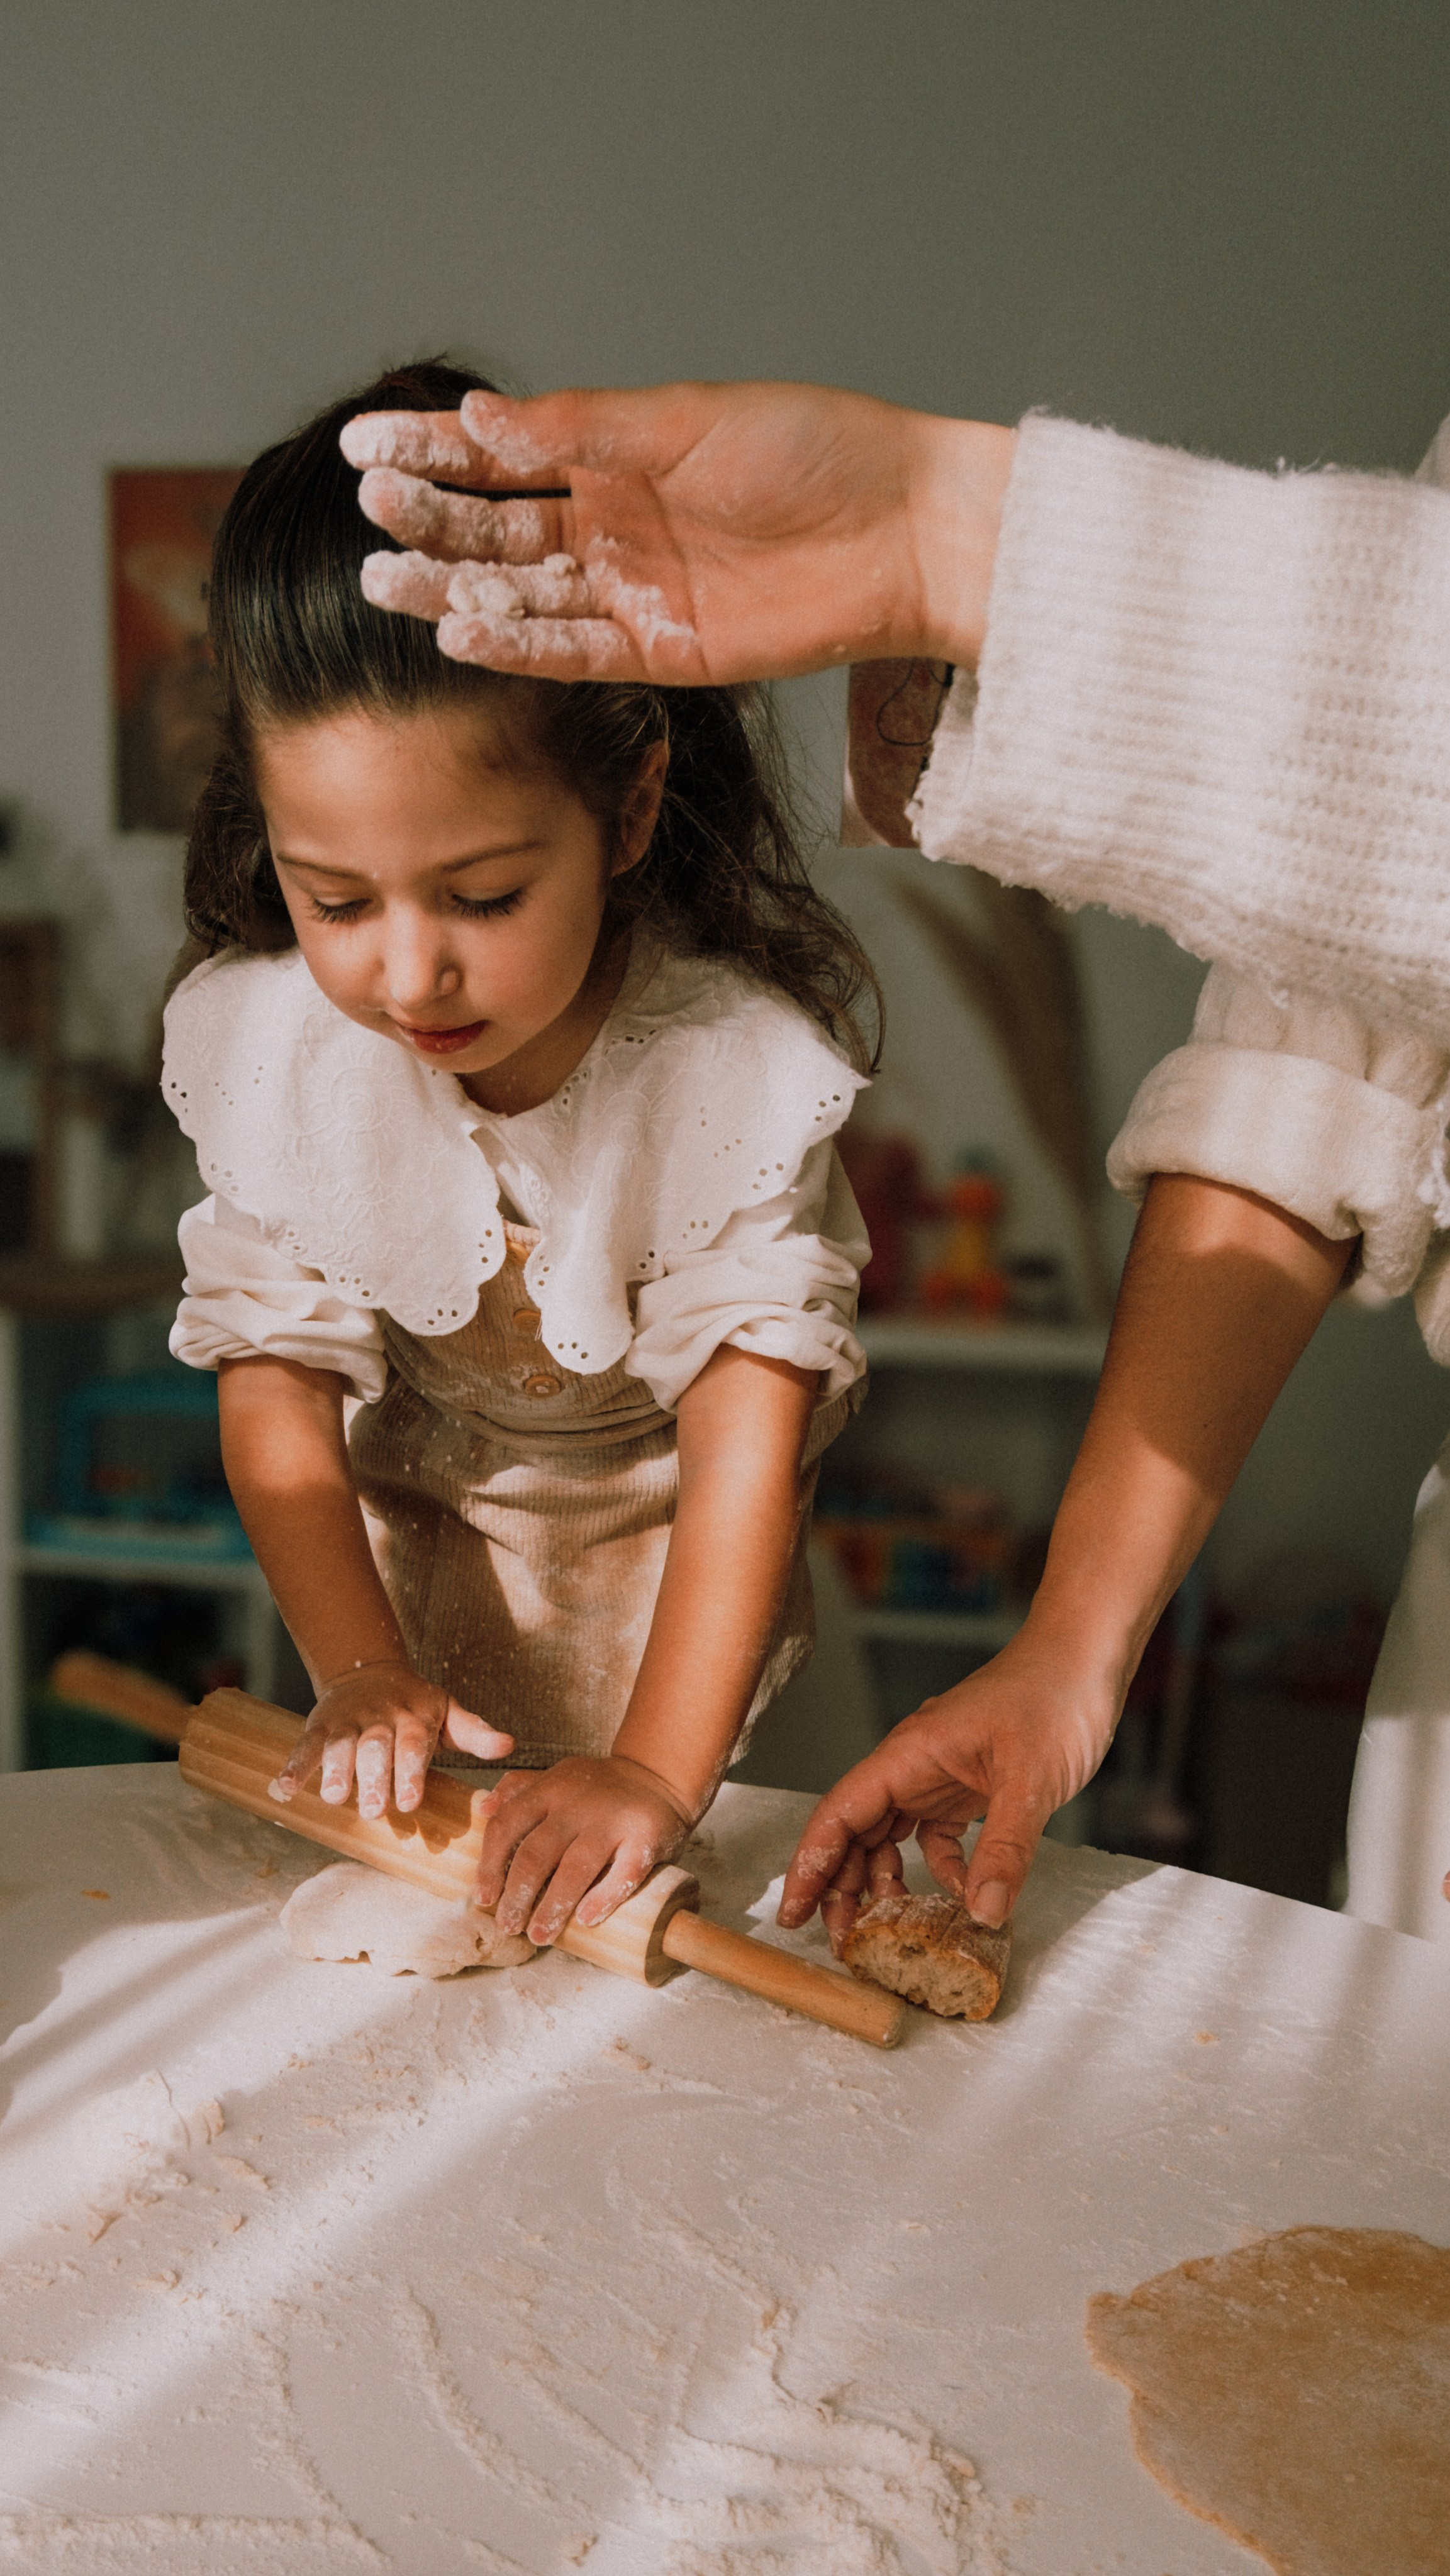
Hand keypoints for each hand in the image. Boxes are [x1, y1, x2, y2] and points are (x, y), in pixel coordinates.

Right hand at [268, 1662, 513, 1820]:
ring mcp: (348, 1723)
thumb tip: (509, 1746)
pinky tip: (284, 1789)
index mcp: (414, 1720)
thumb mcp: (448, 1712)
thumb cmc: (416, 1705)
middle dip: (373, 1778)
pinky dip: (295, 1766)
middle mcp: (380, 1720)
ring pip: (340, 1746)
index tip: (411, 1801)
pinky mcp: (320, 1726)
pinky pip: (305, 1745)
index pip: (413, 1746)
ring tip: (333, 1798)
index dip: (410, 1772)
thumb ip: (475, 1732)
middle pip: (375, 1749)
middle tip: (371, 1809)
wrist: (369, 1671)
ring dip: (334, 1771)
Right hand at [339, 381, 1013, 683]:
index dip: (432, 451)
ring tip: (384, 580)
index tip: (363, 446)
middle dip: (431, 520)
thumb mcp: (686, 420)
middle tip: (370, 511)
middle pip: (499, 529)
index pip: (502, 454)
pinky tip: (461, 632)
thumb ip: (581, 427)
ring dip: (454, 589)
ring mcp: (633, 593)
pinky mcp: (663, 652)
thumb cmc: (813, 452)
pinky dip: (519, 647)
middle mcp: (613, 527)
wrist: (902, 530)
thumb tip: (479, 416)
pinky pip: (574, 653)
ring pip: (523, 595)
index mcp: (616, 457)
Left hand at [474, 1754, 694, 1945]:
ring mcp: (613, 1819)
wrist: (658, 1775)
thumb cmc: (598, 1787)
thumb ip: (519, 1788)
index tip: (483, 1899)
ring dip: (554, 1906)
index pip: (507, 1825)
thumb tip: (482, 1807)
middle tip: (509, 1926)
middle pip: (537, 1853)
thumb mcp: (557, 1777)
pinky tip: (587, 1919)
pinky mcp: (646, 1835)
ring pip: (576, 1867)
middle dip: (517, 1895)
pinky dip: (604, 1898)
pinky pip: (625, 1872)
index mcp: (550, 1789)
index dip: (490, 1865)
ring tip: (540, 1935)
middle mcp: (578, 1802)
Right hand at [776, 1620, 1119, 1950]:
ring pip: (891, 1837)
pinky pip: (935, 1837)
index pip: (840, 1814)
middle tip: (844, 1943)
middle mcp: (913, 1766)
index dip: (811, 1865)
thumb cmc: (1053, 1697)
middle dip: (843, 1887)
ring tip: (887, 1928)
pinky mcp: (967, 1788)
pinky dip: (942, 1869)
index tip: (792, 1913)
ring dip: (886, 1882)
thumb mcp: (1031, 1780)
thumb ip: (1005, 1849)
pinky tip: (961, 1892)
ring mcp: (939, 1777)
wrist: (1085, 1659)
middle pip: (857, 1832)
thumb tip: (981, 1914)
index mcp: (908, 1755)